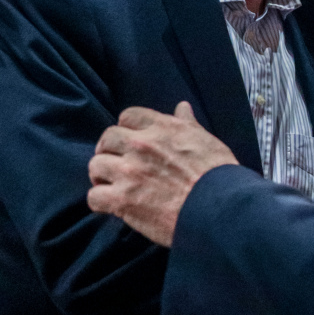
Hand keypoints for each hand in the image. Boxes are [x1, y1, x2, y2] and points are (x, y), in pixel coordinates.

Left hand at [87, 102, 236, 246]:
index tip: (130, 141)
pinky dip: (100, 202)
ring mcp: (129, 172)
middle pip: (107, 138)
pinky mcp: (122, 200)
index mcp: (162, 128)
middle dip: (109, 150)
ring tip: (112, 185)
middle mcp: (141, 145)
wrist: (219, 207)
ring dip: (102, 176)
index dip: (126, 129)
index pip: (128, 116)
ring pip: (96, 165)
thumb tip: (182, 107)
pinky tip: (111, 206)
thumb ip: (188, 123)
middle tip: (117, 164)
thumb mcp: (206, 140)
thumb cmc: (218, 174)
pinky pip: (94, 196)